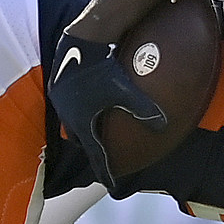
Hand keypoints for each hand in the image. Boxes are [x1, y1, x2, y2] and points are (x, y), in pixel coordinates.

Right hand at [47, 33, 166, 186]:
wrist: (81, 40)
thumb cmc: (103, 66)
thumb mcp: (124, 89)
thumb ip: (143, 108)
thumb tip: (164, 125)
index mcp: (83, 121)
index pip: (95, 154)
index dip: (105, 170)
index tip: (111, 183)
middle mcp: (69, 114)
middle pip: (82, 140)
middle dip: (93, 148)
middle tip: (104, 154)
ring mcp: (61, 100)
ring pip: (75, 122)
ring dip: (86, 127)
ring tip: (97, 129)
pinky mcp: (59, 85)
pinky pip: (71, 106)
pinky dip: (82, 110)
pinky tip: (91, 101)